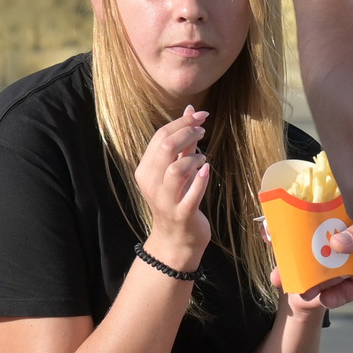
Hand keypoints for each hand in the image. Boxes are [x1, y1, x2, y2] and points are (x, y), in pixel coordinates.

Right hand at [134, 106, 212, 271]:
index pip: (159, 137)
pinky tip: (207, 170)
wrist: (176, 240)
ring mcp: (165, 200)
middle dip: (187, 133)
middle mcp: (151, 184)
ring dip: (194, 157)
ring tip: (203, 158)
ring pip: (176, 169)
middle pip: (166, 148)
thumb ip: (183, 142)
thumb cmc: (178, 199)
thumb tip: (190, 111)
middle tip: (203, 132)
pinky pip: (191, 194)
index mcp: (146, 170)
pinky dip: (201, 179)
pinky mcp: (182, 214)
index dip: (181, 122)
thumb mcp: (177, 169)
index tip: (200, 115)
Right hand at [273, 224, 352, 314]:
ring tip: (301, 293)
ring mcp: (350, 268)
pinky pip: (343, 295)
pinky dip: (333, 298)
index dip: (286, 230)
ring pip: (323, 279)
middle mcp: (340, 246)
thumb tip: (335, 243)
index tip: (268, 234)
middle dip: (291, 268)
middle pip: (309, 257)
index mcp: (338, 223)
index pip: (306, 224)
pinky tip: (326, 299)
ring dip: (309, 287)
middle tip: (277, 277)